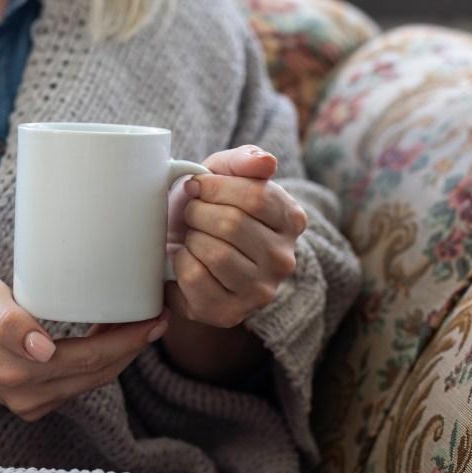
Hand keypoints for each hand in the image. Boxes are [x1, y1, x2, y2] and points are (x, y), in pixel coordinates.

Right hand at [0, 274, 169, 420]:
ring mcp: (33, 405)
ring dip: (121, 353)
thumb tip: (42, 348)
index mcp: (19, 372)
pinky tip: (112, 333)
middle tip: (160, 313)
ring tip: (142, 320)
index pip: (92, 359)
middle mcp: (29, 397)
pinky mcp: (38, 404)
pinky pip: (82, 382)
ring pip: (95, 379)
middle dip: (134, 345)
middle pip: (100, 372)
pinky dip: (102, 360)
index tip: (156, 316)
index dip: (128, 340)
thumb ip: (9, 321)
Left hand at [165, 145, 307, 328]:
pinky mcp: (230, 313)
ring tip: (192, 237)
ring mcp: (260, 291)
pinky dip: (180, 263)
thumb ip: (245, 159)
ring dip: (190, 238)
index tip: (198, 187)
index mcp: (292, 219)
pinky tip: (186, 260)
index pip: (256, 196)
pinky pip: (195, 279)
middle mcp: (284, 259)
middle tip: (191, 214)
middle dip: (198, 212)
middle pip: (232, 225)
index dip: (215, 187)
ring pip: (214, 253)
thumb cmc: (208, 206)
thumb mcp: (224, 172)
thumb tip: (266, 162)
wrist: (184, 247)